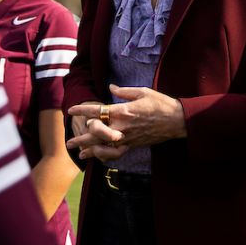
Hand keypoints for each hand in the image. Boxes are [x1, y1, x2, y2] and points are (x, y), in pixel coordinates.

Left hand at [67, 84, 185, 150]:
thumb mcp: (142, 92)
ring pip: (104, 146)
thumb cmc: (161, 103)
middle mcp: (122, 126)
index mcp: (123, 110)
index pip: (97, 111)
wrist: (177, 121)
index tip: (71, 110)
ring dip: (91, 150)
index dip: (82, 111)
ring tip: (79, 154)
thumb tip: (110, 87)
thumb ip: (124, 91)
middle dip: (81, 138)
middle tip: (69, 142)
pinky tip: (99, 157)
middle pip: (96, 133)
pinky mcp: (134, 144)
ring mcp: (127, 137)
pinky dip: (106, 155)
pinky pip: (117, 152)